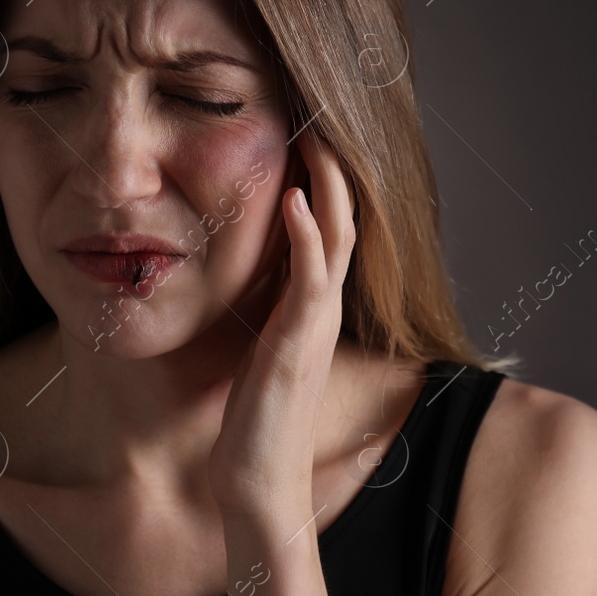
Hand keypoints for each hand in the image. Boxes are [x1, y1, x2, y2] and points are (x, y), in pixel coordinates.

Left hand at [207, 128, 356, 529]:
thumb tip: (251, 281)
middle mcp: (323, 310)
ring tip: (317, 136)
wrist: (258, 482)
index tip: (306, 132)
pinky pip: (311, 279)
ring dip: (329, 184)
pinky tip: (295, 199)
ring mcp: (315, 325)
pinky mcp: (297, 344)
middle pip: (345, 219)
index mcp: (312, 309)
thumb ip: (265, 315)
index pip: (330, 228)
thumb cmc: (252, 422)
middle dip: (334, 166)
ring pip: (338, 238)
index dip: (324, 179)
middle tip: (320, 112)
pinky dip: (308, 236)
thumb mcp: (259, 353)